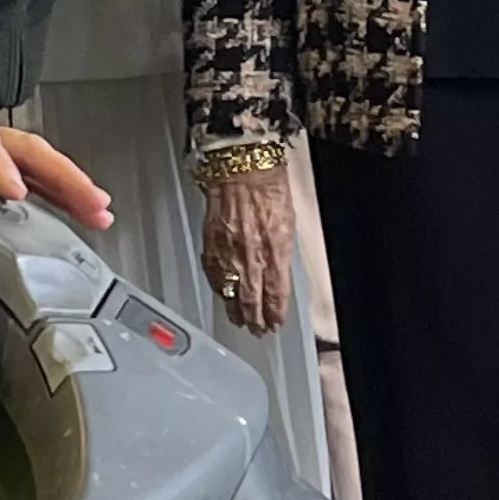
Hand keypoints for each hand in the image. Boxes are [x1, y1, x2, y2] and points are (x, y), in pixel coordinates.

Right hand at [199, 165, 293, 336]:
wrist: (241, 169)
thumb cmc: (269, 189)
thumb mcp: (288, 225)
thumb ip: (282, 255)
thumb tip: (279, 275)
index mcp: (274, 251)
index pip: (275, 295)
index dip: (275, 313)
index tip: (276, 324)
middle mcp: (250, 256)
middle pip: (251, 300)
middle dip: (255, 319)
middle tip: (257, 330)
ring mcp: (228, 253)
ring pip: (230, 293)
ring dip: (236, 311)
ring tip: (240, 321)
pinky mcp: (210, 246)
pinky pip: (214, 277)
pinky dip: (219, 291)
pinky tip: (223, 297)